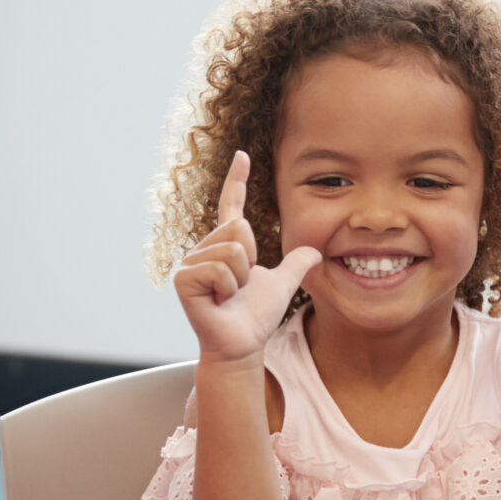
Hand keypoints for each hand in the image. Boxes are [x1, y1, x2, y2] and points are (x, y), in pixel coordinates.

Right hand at [173, 152, 320, 366]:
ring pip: (232, 249)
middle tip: (240, 286)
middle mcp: (206, 248)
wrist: (243, 344)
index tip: (242, 155)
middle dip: (251, 260)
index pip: (233, 205)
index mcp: (227, 245)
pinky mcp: (184, 278)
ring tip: (230, 295)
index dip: (237, 180)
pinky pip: (220, 268)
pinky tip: (219, 301)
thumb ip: (297, 265)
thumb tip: (316, 252)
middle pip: (239, 228)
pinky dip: (228, 287)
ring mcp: (191, 262)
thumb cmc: (256, 316)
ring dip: (240, 278)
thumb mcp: (283, 284)